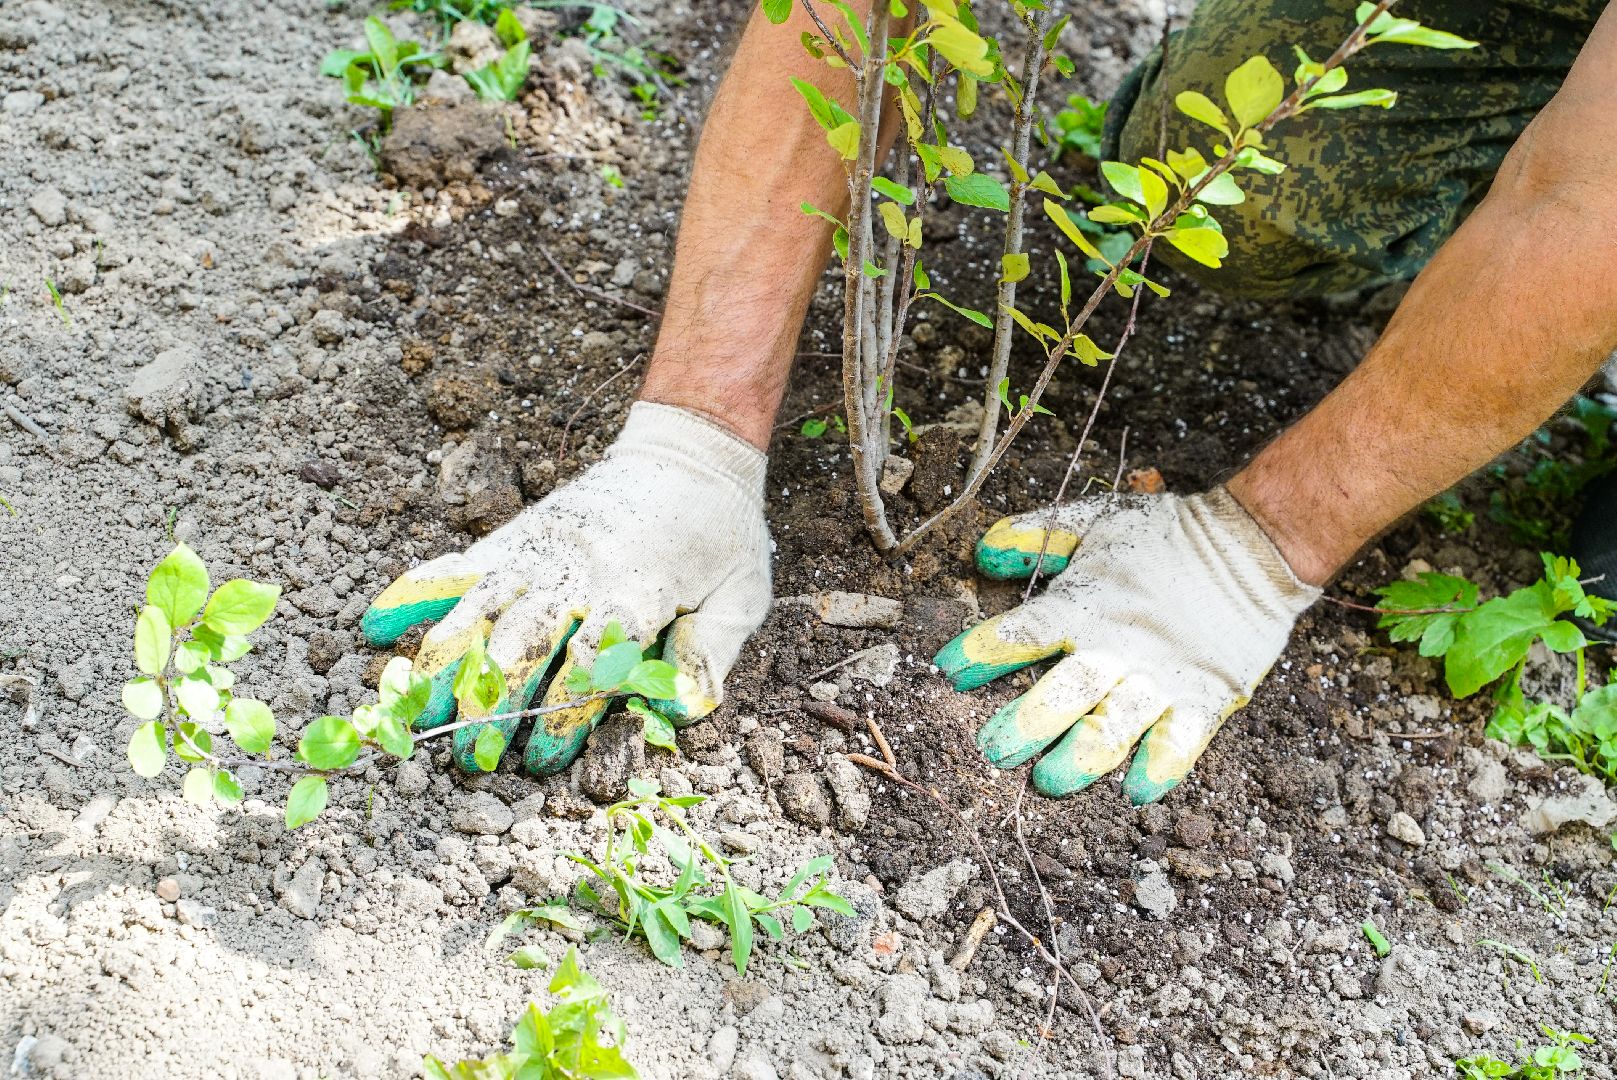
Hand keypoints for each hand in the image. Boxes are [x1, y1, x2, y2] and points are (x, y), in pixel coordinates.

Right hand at [360, 402, 771, 774]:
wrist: (691, 448)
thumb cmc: (722, 534)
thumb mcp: (743, 596)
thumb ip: (712, 654)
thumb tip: (680, 712)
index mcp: (637, 591)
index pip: (590, 662)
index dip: (562, 716)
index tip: (542, 761)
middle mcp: (578, 571)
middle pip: (520, 641)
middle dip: (489, 705)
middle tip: (467, 759)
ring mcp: (540, 551)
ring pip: (476, 608)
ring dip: (440, 663)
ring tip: (409, 711)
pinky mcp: (517, 537)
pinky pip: (458, 564)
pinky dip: (415, 591)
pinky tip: (374, 623)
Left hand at [935, 488, 1318, 802]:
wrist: (1252, 545)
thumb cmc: (1165, 537)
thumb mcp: (1096, 521)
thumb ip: (1037, 536)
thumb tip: (980, 553)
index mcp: (1087, 604)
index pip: (1027, 630)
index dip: (985, 649)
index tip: (948, 670)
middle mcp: (1120, 645)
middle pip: (1067, 691)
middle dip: (1027, 722)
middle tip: (993, 750)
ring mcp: (1164, 676)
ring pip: (1117, 724)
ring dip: (1082, 756)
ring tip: (1050, 781)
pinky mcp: (1206, 696)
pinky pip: (1183, 739)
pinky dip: (1162, 765)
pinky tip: (1137, 791)